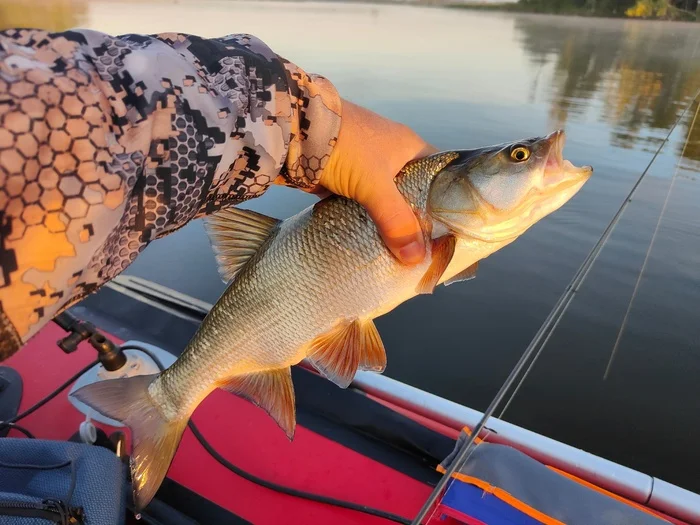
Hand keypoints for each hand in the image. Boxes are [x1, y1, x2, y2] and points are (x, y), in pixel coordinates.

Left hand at [319, 99, 436, 264]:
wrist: (297, 132)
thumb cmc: (346, 148)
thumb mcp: (375, 185)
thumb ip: (396, 221)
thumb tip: (416, 258)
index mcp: (410, 147)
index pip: (441, 177)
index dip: (447, 203)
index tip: (450, 232)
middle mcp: (393, 156)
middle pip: (414, 194)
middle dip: (417, 220)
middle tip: (426, 250)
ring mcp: (368, 168)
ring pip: (388, 202)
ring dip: (390, 223)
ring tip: (402, 252)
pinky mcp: (347, 180)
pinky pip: (364, 205)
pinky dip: (367, 221)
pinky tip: (373, 241)